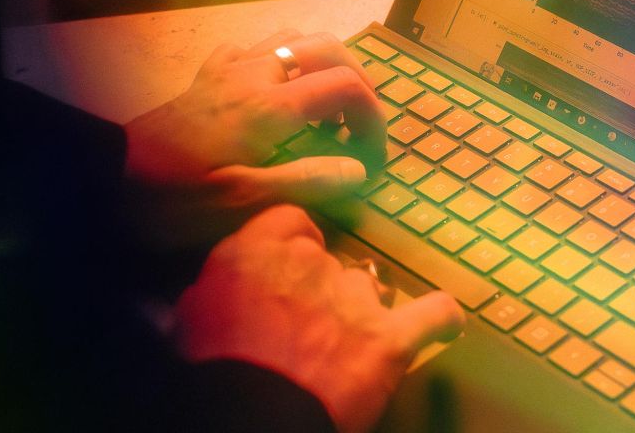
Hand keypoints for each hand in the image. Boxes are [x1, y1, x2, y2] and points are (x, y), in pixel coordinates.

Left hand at [123, 30, 384, 248]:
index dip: (374, 119)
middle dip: (357, 78)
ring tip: (323, 110)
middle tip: (360, 126)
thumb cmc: (172, 197)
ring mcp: (227, 72)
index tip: (373, 159)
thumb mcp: (241, 202)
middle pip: (327, 47)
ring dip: (320, 65)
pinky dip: (277, 62)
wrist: (103, 180)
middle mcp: (254, 75)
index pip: (347, 87)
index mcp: (270, 106)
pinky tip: (273, 95)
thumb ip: (306, 182)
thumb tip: (360, 170)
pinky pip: (251, 50)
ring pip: (290, 39)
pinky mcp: (205, 79)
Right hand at [174, 206, 464, 432]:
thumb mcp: (189, 319)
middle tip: (302, 332)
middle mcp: (310, 263)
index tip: (286, 271)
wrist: (250, 417)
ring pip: (369, 290)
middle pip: (330, 260)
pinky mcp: (389, 339)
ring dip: (361, 313)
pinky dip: (440, 320)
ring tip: (345, 351)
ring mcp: (355, 299)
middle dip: (320, 291)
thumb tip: (215, 294)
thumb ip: (213, 292)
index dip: (292, 246)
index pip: (291, 221)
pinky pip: (433, 315)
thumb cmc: (211, 374)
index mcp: (256, 251)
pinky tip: (445, 324)